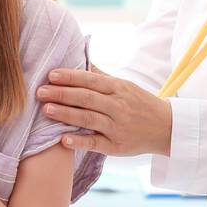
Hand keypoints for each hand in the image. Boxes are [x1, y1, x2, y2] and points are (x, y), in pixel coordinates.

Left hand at [36, 65, 172, 156]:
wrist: (166, 128)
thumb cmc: (140, 104)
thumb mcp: (125, 86)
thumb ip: (102, 76)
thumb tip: (81, 59)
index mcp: (119, 89)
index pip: (91, 80)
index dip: (70, 77)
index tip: (51, 75)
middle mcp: (118, 106)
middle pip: (86, 98)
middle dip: (62, 94)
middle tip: (39, 91)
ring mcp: (117, 127)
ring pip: (88, 119)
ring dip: (66, 114)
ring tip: (46, 109)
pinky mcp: (117, 146)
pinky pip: (96, 143)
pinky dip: (80, 141)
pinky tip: (63, 139)